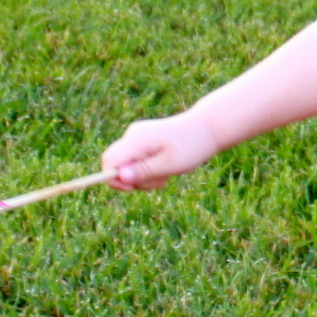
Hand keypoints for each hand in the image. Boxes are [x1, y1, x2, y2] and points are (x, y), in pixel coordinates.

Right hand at [101, 113, 222, 190]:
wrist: (207, 128)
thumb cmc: (192, 146)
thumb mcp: (170, 164)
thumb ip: (145, 170)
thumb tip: (121, 177)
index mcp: (137, 139)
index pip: (109, 160)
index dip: (113, 179)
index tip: (134, 188)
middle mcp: (132, 135)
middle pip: (117, 166)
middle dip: (134, 180)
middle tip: (161, 181)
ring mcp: (136, 138)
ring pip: (128, 167)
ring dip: (145, 177)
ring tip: (167, 173)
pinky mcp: (142, 142)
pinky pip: (136, 163)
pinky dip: (149, 171)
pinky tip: (166, 168)